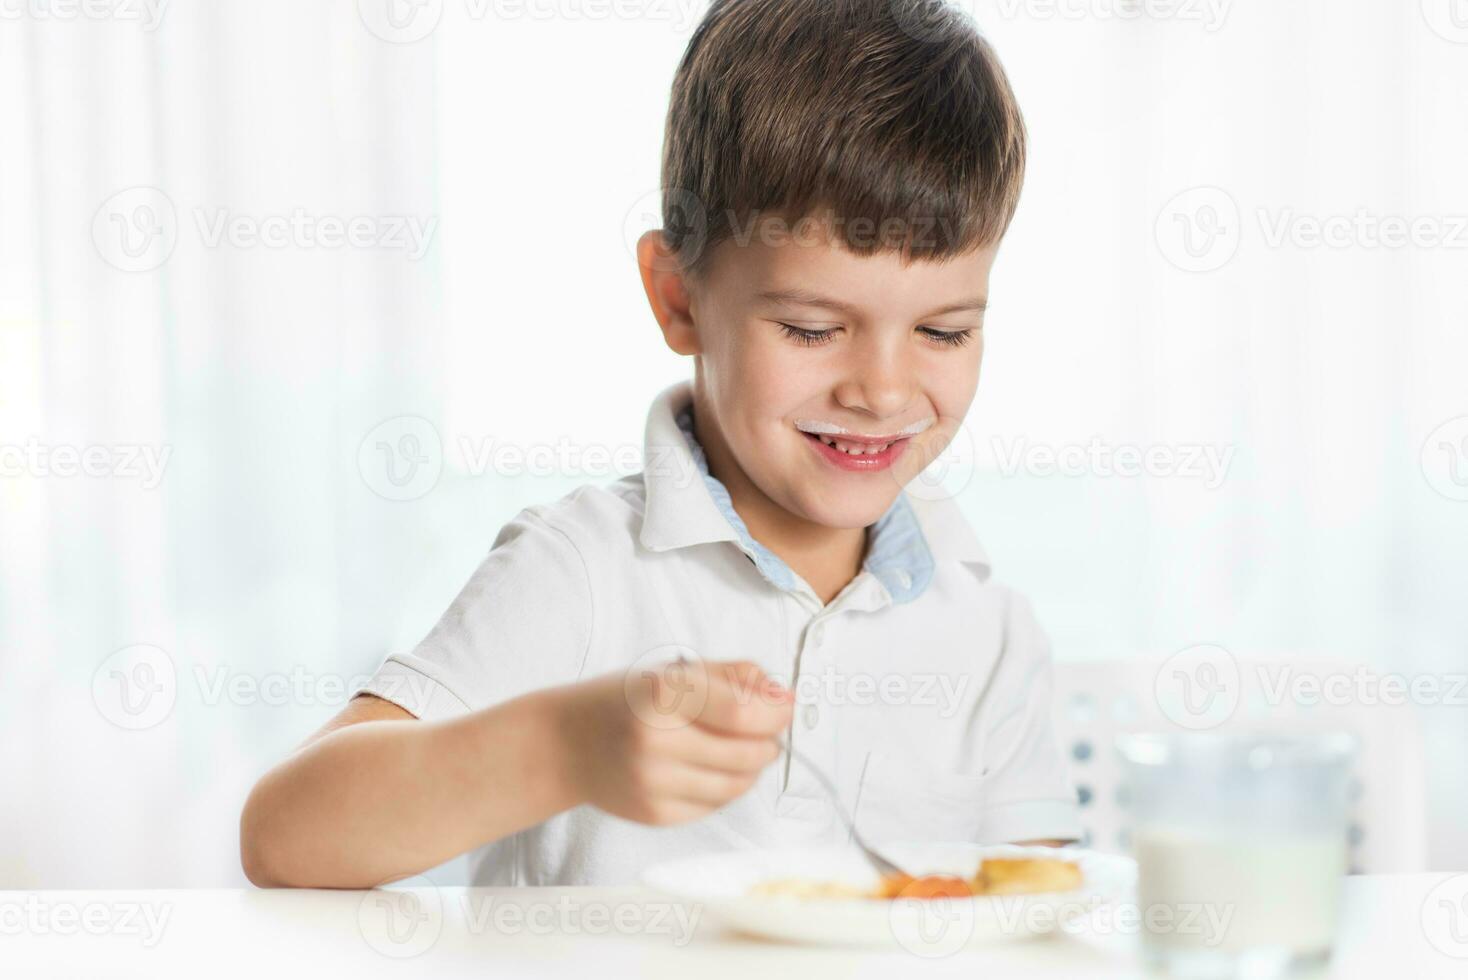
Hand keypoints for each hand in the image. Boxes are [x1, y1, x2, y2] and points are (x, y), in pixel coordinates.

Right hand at [555, 659, 793, 825]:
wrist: (566, 743)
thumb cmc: (628, 700)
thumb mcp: (676, 671)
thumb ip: (734, 676)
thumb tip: (783, 695)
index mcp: (663, 694)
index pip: (743, 714)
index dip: (776, 714)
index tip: (783, 708)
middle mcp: (656, 741)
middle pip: (747, 754)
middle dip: (769, 741)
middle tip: (763, 730)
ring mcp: (654, 783)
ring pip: (737, 785)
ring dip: (751, 767)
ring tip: (736, 748)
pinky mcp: (654, 814)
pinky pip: (714, 806)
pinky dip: (724, 788)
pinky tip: (706, 768)